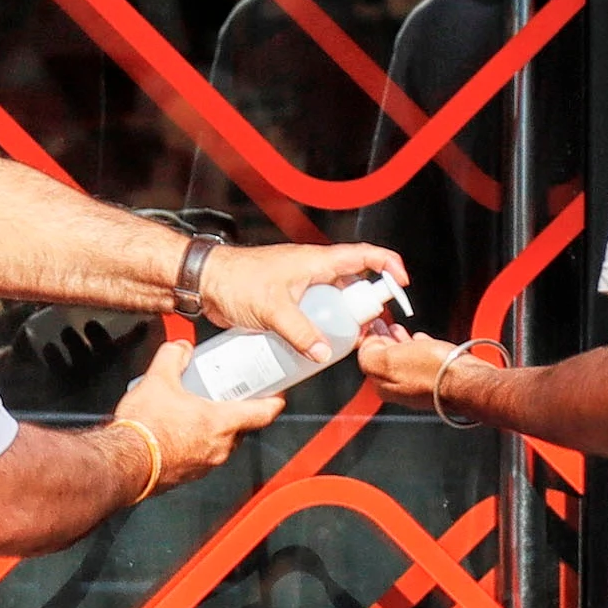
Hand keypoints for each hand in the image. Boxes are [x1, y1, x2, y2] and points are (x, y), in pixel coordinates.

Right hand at [112, 329, 283, 494]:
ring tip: (196, 412)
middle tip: (226, 396)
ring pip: (220, 444)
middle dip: (236, 412)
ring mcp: (204, 465)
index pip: (263, 413)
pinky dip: (195, 444)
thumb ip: (172, 357)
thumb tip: (179, 348)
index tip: (277, 395)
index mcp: (221, 423)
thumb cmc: (145, 431)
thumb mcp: (158, 379)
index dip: (274, 401)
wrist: (123, 463)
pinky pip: (201, 457)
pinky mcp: (188, 476)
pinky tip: (176, 432)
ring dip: (213, 429)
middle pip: (242, 428)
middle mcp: (219, 447)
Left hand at [196, 240, 410, 359]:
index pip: (364, 255)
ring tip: (344, 345)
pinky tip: (316, 347)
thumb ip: (299, 332)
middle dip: (364, 309)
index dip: (387, 266)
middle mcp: (313, 271)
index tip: (401, 285)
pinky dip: (319, 328)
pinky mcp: (286, 301)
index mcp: (317, 261)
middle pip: (352, 287)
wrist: (205, 282)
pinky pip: (312, 314)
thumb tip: (323, 352)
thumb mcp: (272, 309)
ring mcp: (300, 286)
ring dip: (340, 322)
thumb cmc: (236, 281)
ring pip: (332, 303)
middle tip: (369, 333)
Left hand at [354, 327, 502, 420]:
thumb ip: (370, 353)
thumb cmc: (432, 372)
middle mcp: (400, 388)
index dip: (369, 338)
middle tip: (381, 324)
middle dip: (382, 339)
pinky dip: (418, 347)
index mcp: (383, 384)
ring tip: (397, 328)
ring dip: (399, 341)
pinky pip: (424, 360)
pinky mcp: (438, 378)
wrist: (467, 380)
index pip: (368, 357)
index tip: (370, 325)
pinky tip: (421, 340)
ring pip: (404, 358)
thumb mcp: (388, 359)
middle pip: (385, 358)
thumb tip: (367, 347)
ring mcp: (419, 384)